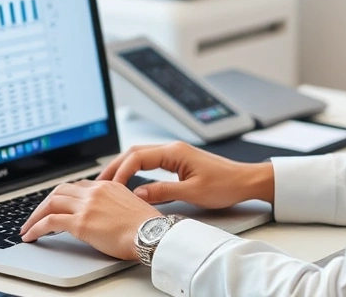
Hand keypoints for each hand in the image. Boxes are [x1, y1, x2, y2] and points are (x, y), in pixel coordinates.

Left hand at [18, 180, 160, 260]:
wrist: (152, 233)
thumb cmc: (146, 226)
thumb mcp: (130, 206)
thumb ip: (113, 204)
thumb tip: (104, 215)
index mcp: (107, 186)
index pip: (76, 186)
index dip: (62, 196)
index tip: (54, 205)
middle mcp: (94, 191)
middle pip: (59, 191)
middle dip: (44, 204)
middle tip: (36, 216)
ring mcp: (86, 206)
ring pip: (50, 203)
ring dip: (35, 216)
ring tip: (28, 228)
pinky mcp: (81, 222)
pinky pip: (50, 222)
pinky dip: (36, 228)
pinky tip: (31, 236)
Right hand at [97, 141, 274, 208]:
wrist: (245, 180)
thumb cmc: (225, 185)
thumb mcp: (193, 193)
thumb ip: (163, 193)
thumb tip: (137, 195)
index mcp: (174, 152)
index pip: (137, 157)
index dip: (120, 171)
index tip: (111, 187)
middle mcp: (172, 149)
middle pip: (133, 153)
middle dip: (115, 167)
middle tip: (99, 184)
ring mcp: (174, 154)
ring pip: (140, 156)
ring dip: (123, 168)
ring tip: (109, 184)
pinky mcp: (178, 162)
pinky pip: (149, 162)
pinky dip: (135, 170)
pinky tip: (129, 182)